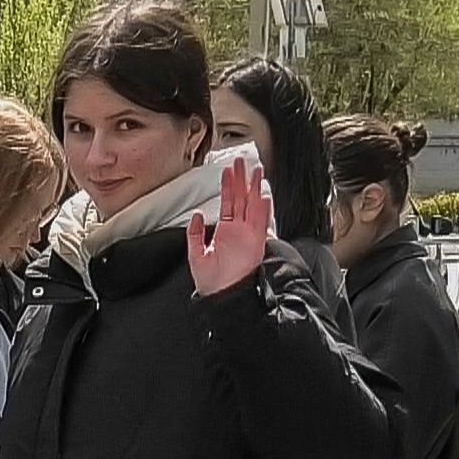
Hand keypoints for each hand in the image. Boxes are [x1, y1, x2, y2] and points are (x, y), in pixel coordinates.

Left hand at [187, 158, 272, 297]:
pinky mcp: (256, 244)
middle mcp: (239, 231)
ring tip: (255, 170)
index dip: (228, 186)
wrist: (222, 298)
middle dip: (241, 179)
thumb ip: (195, 235)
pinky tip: (262, 195)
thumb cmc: (212, 282)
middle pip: (241, 199)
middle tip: (241, 161)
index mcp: (226, 232)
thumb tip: (197, 216)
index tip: (228, 170)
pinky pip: (261, 223)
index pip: (228, 203)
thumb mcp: (196, 255)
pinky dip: (262, 210)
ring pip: (253, 206)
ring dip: (254, 188)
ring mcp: (249, 236)